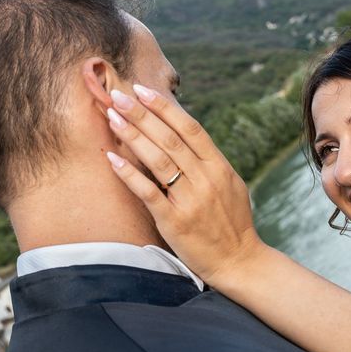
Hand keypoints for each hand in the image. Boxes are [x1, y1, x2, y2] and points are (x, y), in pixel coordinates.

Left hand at [104, 84, 264, 284]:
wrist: (239, 261)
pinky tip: (112, 159)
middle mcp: (206, 179)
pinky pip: (148, 193)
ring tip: (111, 118)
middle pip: (170, 138)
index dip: (165, 108)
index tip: (143, 90)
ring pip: (158, 160)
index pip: (190, 128)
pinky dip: (129, 174)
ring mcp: (190, 200)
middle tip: (117, 96)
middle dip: (141, 114)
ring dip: (133, 136)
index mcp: (220, 167)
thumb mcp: (230, 186)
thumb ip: (209, 163)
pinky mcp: (175, 222)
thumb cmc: (233, 223)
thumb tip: (185, 139)